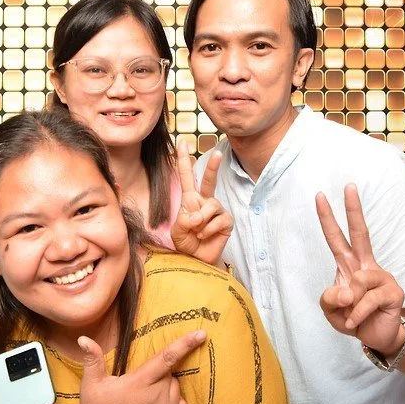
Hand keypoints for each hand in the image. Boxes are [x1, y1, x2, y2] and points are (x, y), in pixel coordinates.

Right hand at [76, 329, 205, 403]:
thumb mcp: (91, 387)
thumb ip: (93, 361)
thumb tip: (84, 338)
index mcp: (139, 383)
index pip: (167, 358)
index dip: (185, 344)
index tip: (201, 334)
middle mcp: (157, 396)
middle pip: (169, 372)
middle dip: (159, 372)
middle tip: (140, 384)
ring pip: (175, 387)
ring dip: (166, 386)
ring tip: (145, 397)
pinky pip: (181, 403)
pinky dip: (173, 400)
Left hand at [169, 140, 231, 266]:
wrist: (196, 260)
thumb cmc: (186, 243)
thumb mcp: (177, 231)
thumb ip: (184, 221)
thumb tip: (197, 216)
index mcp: (190, 200)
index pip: (187, 177)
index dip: (184, 161)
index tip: (182, 143)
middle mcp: (205, 201)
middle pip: (209, 180)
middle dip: (212, 167)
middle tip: (217, 153)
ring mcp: (217, 210)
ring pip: (211, 205)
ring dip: (201, 220)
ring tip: (197, 232)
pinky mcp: (226, 221)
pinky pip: (218, 220)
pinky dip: (208, 230)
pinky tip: (205, 236)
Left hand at [316, 184, 404, 356]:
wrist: (378, 338)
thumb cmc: (353, 318)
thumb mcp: (331, 311)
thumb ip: (329, 298)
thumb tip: (346, 289)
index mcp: (349, 266)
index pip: (337, 238)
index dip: (327, 218)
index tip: (320, 196)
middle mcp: (366, 266)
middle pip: (360, 233)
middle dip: (353, 209)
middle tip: (349, 185)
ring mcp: (382, 277)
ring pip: (358, 281)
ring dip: (349, 305)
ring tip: (351, 317)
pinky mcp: (393, 292)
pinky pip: (367, 300)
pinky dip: (356, 315)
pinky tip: (356, 323)